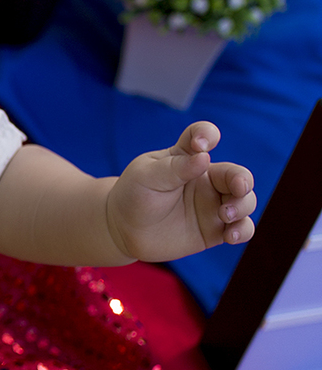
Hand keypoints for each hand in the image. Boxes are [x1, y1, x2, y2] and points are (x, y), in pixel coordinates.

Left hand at [105, 122, 255, 261]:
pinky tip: (232, 235)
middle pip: (236, 174)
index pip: (204, 136)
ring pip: (245, 200)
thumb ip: (176, 167)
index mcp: (188, 157)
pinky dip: (244, 230)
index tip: (201, 144)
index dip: (207, 134)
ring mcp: (213, 204)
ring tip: (225, 215)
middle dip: (243, 179)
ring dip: (243, 205)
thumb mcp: (148, 176)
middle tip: (238, 188)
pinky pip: (241, 227)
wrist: (124, 230)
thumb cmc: (134, 195)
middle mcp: (206, 179)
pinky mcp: (215, 229)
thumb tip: (204, 158)